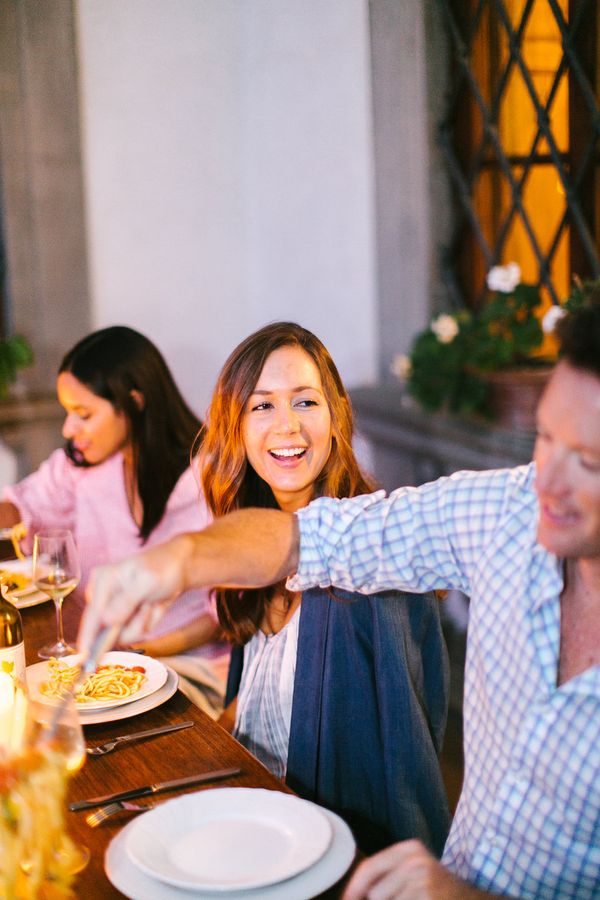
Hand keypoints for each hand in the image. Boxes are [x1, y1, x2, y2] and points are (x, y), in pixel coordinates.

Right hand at [77, 535, 190, 657]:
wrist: (180, 568)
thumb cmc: (163, 567)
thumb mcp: (147, 581)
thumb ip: (126, 601)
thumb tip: (106, 621)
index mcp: (102, 581)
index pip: (91, 616)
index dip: (87, 640)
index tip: (84, 660)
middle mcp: (103, 596)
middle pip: (107, 630)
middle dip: (132, 624)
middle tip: (146, 606)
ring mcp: (115, 608)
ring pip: (123, 634)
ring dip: (142, 624)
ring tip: (151, 604)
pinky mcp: (126, 617)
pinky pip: (134, 632)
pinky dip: (147, 623)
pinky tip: (153, 607)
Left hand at [342, 840, 486, 899]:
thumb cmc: (437, 890)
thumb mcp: (412, 873)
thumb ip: (385, 878)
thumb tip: (350, 896)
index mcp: (409, 849)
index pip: (368, 868)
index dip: (353, 889)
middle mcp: (415, 860)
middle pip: (374, 892)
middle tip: (400, 898)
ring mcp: (424, 880)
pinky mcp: (429, 897)